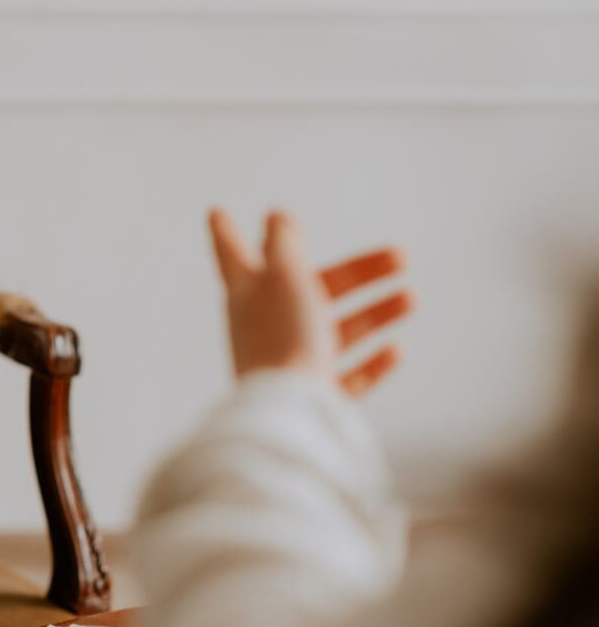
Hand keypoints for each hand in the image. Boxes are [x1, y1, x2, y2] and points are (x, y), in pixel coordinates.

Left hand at [209, 208, 412, 396]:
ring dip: (374, 313)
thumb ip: (282, 245)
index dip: (226, 232)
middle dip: (358, 272)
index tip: (215, 211)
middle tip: (401, 256)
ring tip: (411, 298)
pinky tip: (396, 348)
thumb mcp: (282, 279)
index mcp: (248, 296)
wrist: (289, 415)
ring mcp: (290, 365)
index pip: (233, 254)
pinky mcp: (313, 398)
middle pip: (312, 289)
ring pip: (335, 331)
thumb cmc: (281, 341)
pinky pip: (347, 376)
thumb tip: (276, 217)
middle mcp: (265, 328)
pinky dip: (372, 362)